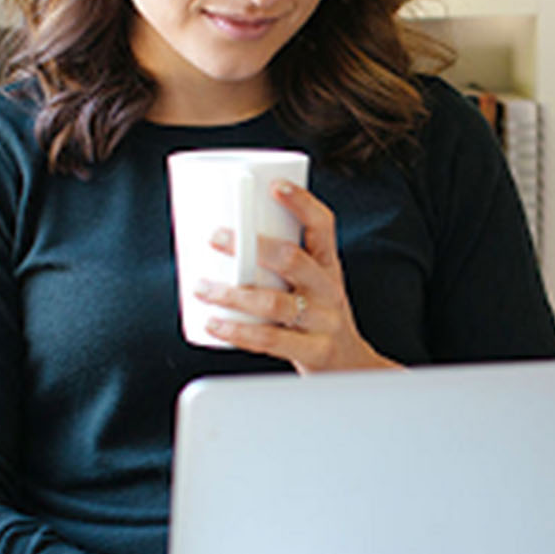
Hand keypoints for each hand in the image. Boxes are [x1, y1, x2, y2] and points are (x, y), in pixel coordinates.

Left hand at [195, 179, 401, 374]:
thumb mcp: (312, 285)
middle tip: (216, 236)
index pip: (322, 225)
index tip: (274, 186)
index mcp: (328, 266)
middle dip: (251, 246)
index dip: (301, 202)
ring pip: (275, 302)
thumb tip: (222, 241)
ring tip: (202, 288)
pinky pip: (271, 339)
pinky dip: (237, 331)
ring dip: (232, 294)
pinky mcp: (314, 351)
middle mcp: (329, 289)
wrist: (351, 368)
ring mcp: (324, 321)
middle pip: (292, 259)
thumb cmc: (318, 318)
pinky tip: (213, 323)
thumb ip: (278, 266)